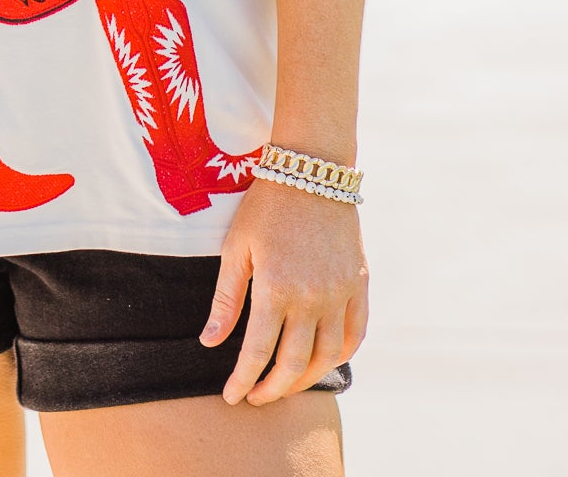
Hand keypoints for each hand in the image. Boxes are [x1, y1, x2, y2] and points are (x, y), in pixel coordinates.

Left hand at [200, 177, 367, 404]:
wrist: (312, 170)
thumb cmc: (266, 206)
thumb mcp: (236, 247)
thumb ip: (226, 299)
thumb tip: (209, 343)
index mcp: (276, 288)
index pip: (257, 353)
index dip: (243, 380)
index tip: (232, 397)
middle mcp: (312, 298)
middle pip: (294, 365)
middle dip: (273, 389)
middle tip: (256, 397)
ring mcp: (340, 293)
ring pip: (327, 357)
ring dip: (305, 379)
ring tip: (285, 384)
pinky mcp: (359, 284)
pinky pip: (355, 334)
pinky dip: (341, 355)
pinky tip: (323, 361)